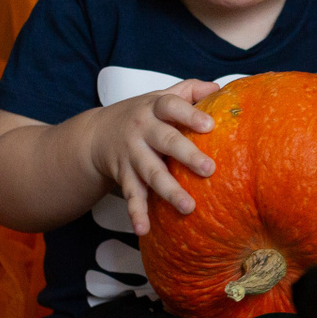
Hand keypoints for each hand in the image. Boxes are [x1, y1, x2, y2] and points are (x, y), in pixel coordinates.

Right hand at [84, 79, 220, 234]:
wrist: (95, 134)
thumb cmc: (143, 115)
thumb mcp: (160, 96)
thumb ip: (189, 90)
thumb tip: (221, 88)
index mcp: (154, 108)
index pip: (172, 106)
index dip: (190, 114)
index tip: (210, 125)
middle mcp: (142, 130)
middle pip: (165, 141)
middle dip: (186, 155)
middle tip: (209, 169)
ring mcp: (131, 155)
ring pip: (151, 173)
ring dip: (169, 191)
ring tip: (188, 207)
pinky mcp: (124, 177)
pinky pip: (132, 196)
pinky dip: (136, 213)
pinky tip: (144, 229)